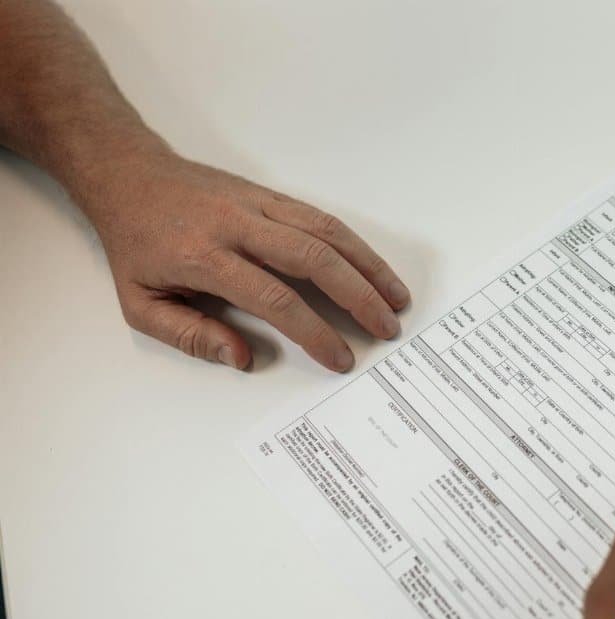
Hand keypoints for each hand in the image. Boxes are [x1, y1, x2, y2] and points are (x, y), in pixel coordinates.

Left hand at [76, 146, 409, 370]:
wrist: (130, 176)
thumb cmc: (137, 245)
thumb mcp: (140, 303)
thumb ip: (190, 335)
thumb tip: (242, 357)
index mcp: (204, 256)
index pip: (273, 297)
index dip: (313, 331)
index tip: (340, 357)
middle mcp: (238, 226)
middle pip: (313, 259)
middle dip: (358, 297)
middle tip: (386, 328)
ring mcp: (259, 206)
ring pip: (326, 233)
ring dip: (368, 267)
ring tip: (396, 299)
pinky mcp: (272, 196)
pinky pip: (322, 219)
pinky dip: (355, 245)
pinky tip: (374, 269)